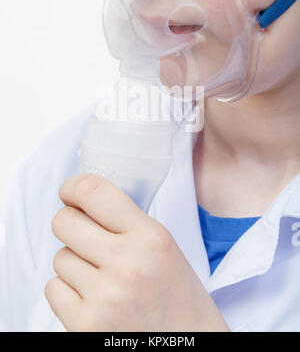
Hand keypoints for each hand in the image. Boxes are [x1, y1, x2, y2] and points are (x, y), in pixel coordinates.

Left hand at [45, 174, 228, 331]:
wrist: (190, 345)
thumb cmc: (178, 296)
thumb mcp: (164, 246)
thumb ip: (127, 221)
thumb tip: (83, 200)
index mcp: (150, 237)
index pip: (93, 192)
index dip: (73, 187)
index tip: (70, 192)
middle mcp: (127, 263)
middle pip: (64, 222)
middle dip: (71, 225)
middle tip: (86, 236)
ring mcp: (105, 296)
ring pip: (60, 257)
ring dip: (75, 263)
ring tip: (102, 278)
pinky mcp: (86, 325)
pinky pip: (53, 289)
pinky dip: (67, 291)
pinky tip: (93, 298)